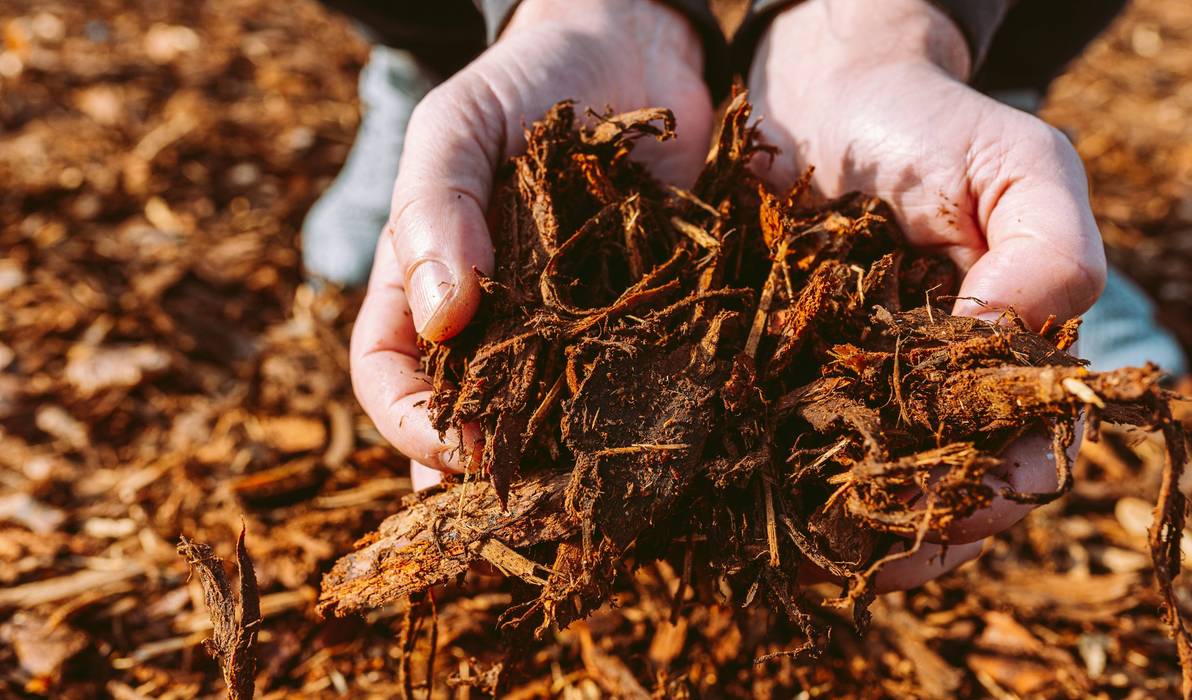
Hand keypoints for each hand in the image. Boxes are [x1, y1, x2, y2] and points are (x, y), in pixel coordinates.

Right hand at [349, 0, 714, 489]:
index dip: (412, 428)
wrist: (629, 46)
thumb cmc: (521, 85)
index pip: (390, 382)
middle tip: (536, 504)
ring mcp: (570, 332)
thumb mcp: (456, 127)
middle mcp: (495, 328)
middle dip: (495, 473)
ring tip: (598, 499)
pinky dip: (650, 416)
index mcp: (424, 292)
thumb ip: (434, 206)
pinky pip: (640, 381)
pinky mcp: (645, 320)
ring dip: (570, 465)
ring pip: (556, 422)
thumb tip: (442, 319)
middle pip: (474, 424)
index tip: (460, 448)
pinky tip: (672, 442)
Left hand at [748, 0, 1105, 589]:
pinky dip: (778, 489)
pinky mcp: (783, 383)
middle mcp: (938, 394)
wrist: (822, 93)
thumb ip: (1046, 252)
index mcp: (1009, 361)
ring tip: (810, 555)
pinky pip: (786, 452)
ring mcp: (859, 395)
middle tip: (872, 554)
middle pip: (946, 494)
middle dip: (919, 531)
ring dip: (846, 533)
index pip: (1028, 452)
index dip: (1004, 490)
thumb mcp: (1016, 165)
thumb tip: (1006, 350)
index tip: (965, 505)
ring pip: (865, 491)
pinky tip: (755, 514)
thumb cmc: (930, 125)